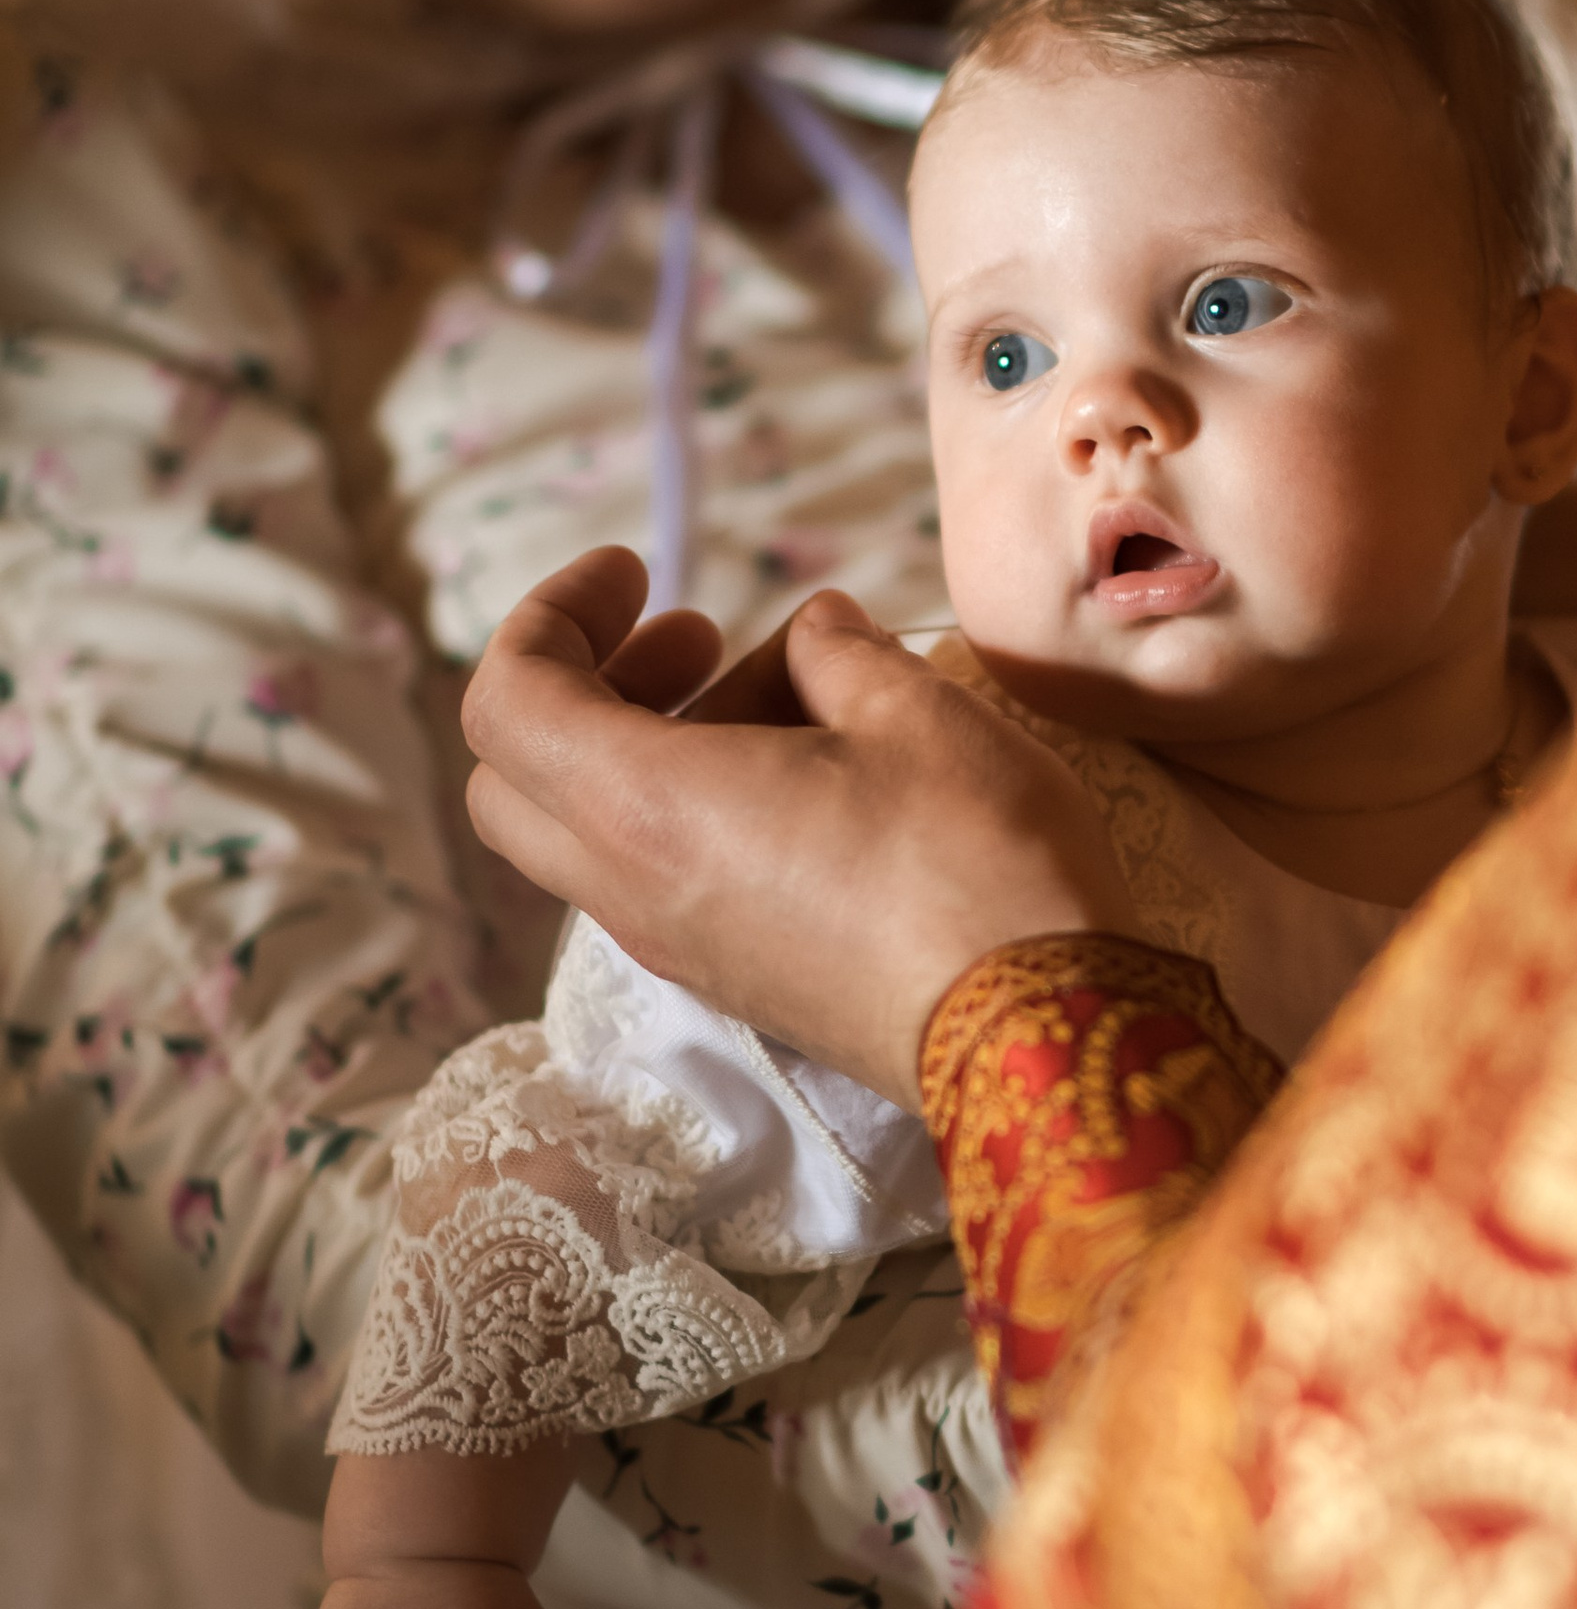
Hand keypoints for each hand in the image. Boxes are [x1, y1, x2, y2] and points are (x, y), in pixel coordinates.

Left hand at [461, 547, 1135, 1101]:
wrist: (1038, 1036)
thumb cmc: (976, 861)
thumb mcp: (913, 711)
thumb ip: (834, 652)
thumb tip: (812, 631)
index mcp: (645, 808)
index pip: (506, 701)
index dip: (550, 615)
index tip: (635, 573)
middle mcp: (633, 889)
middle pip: (517, 779)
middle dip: (579, 684)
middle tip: (691, 635)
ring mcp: (681, 947)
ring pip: (593, 829)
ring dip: (652, 742)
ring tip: (797, 692)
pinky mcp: (736, 980)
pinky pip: (661, 877)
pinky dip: (695, 805)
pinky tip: (819, 772)